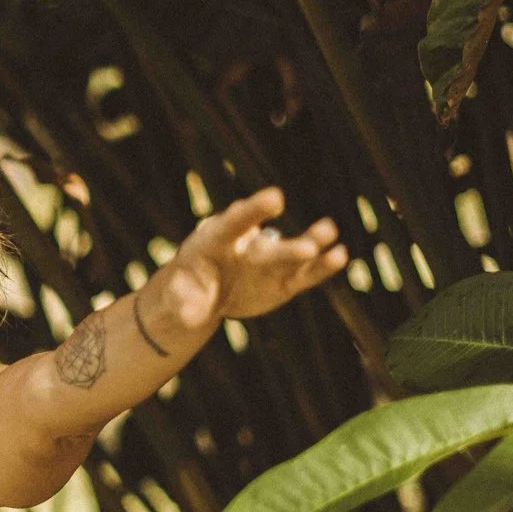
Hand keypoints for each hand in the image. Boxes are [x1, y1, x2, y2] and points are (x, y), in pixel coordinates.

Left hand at [149, 187, 346, 328]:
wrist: (201, 296)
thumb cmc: (183, 289)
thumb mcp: (173, 297)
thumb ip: (180, 301)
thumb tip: (188, 314)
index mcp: (216, 240)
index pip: (234, 223)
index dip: (253, 211)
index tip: (275, 198)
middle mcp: (247, 247)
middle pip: (267, 247)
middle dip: (285, 248)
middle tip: (307, 248)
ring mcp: (268, 264)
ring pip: (292, 255)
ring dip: (311, 245)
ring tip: (329, 234)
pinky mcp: (284, 281)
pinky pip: (304, 274)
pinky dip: (321, 267)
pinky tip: (339, 255)